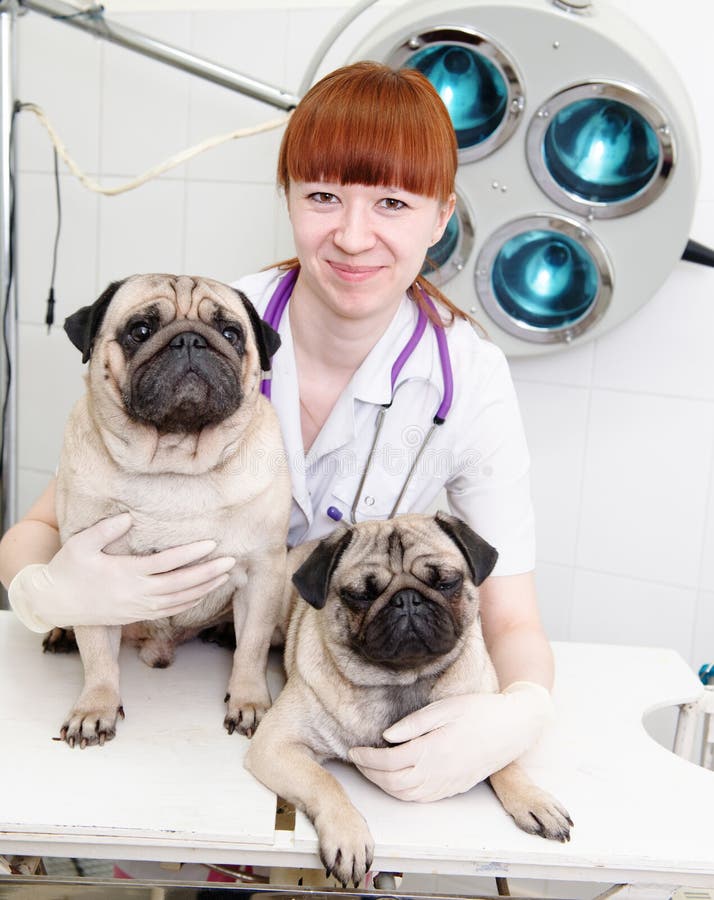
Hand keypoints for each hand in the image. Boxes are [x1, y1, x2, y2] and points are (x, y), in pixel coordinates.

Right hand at [8, 513, 235, 631]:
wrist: (53, 602)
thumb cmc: (67, 569)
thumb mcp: (80, 544)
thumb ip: (104, 530)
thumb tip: (128, 517)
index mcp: (125, 574)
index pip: (166, 564)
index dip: (190, 554)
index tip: (211, 544)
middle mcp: (136, 593)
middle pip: (180, 584)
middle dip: (208, 572)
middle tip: (231, 560)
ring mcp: (138, 607)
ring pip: (179, 600)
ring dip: (204, 588)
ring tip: (225, 575)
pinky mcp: (136, 615)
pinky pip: (170, 611)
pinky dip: (190, 602)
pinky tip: (204, 592)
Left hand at [348, 682, 553, 801]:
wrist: (512, 729)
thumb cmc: (479, 712)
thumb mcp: (444, 708)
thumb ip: (413, 724)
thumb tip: (386, 737)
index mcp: (433, 751)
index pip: (389, 762)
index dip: (367, 758)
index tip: (354, 749)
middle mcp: (438, 773)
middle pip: (393, 783)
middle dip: (370, 774)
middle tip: (357, 759)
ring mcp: (446, 784)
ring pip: (405, 795)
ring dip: (383, 785)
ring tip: (372, 769)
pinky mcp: (453, 788)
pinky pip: (421, 798)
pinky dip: (402, 793)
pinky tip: (395, 780)